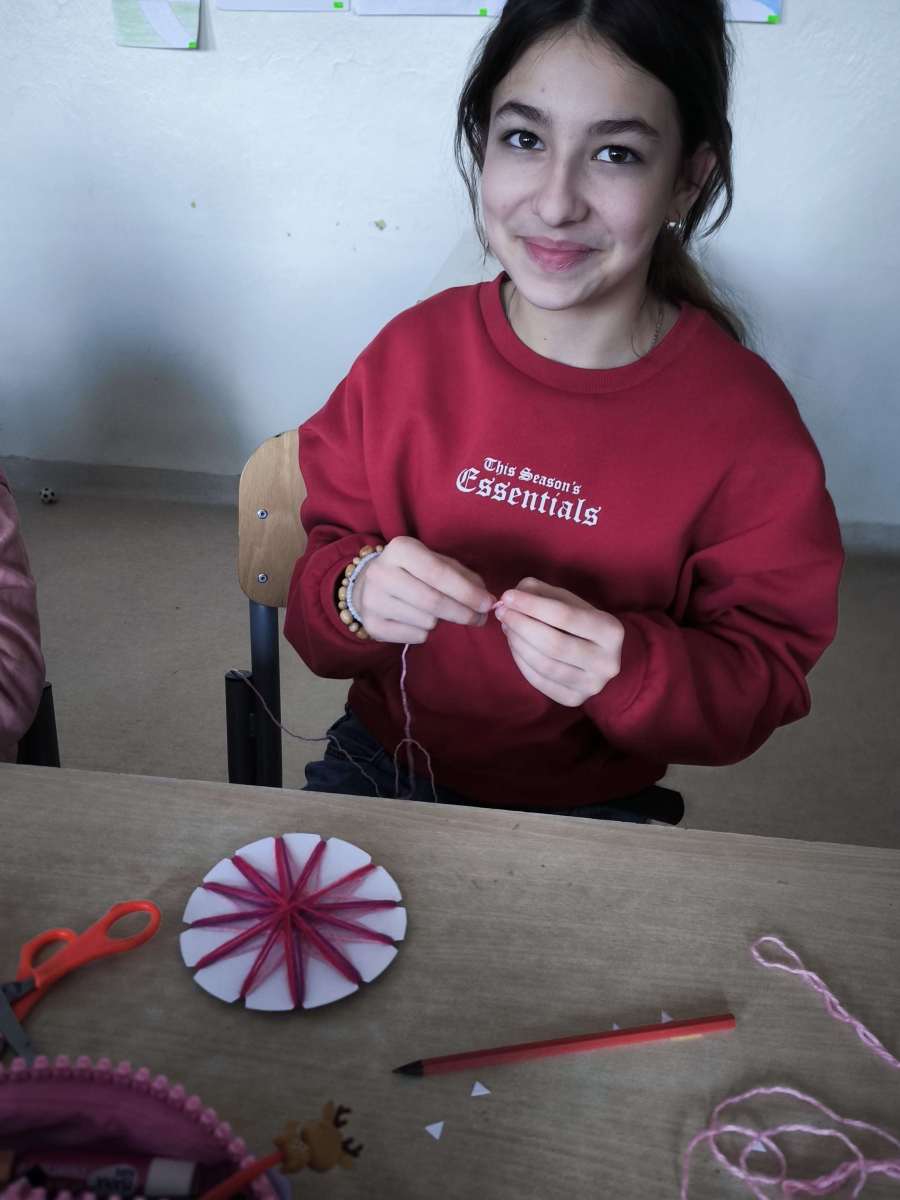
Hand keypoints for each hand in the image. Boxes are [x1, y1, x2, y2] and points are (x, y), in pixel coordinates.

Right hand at [352, 536, 494, 643]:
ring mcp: (372, 600)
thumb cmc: (413, 571)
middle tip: (480, 618)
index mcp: (400, 549)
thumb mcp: (436, 562)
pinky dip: (426, 632)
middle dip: (463, 612)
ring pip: (426, 621)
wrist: (369, 584)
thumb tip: (486, 600)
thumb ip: (463, 577)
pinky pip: (415, 636)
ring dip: (441, 621)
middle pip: (433, 601)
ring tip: (437, 612)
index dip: (467, 591)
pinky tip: (418, 619)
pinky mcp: (372, 624)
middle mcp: (381, 573)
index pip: (438, 573)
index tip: (487, 603)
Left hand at [495, 577, 624, 706]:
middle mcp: (607, 662)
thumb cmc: (578, 622)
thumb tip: (510, 599)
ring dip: (517, 643)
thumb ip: (539, 593)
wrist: (598, 655)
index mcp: (611, 630)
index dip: (532, 605)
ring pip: (544, 664)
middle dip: (521, 625)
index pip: (565, 616)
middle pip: (553, 643)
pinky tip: (515, 645)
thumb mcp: (566, 600)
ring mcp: (592, 685)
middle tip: (502, 612)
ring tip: (507, 627)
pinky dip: (520, 661)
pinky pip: (539, 681)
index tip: (507, 596)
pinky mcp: (575, 699)